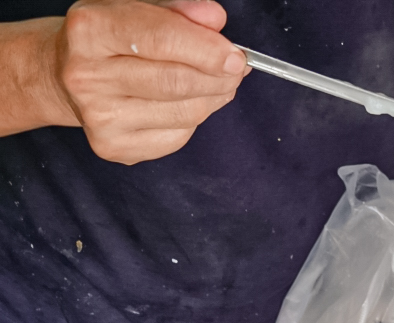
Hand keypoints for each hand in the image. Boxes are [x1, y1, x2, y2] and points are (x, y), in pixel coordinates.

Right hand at [53, 0, 245, 163]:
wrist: (64, 76)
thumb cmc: (111, 40)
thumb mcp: (138, 10)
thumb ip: (178, 12)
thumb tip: (215, 19)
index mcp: (91, 30)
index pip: (161, 38)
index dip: (207, 49)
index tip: (236, 57)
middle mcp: (87, 75)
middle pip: (176, 81)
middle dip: (218, 77)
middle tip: (236, 71)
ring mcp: (98, 116)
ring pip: (184, 113)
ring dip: (212, 98)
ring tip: (217, 84)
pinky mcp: (112, 147)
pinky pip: (177, 137)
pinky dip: (193, 120)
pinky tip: (186, 104)